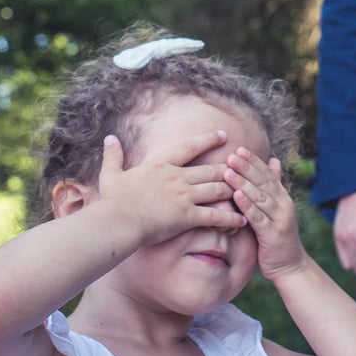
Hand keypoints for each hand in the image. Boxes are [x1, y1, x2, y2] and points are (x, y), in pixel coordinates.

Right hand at [96, 131, 245, 245]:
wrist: (118, 219)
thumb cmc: (113, 199)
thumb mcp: (111, 174)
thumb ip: (113, 155)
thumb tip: (109, 138)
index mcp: (161, 165)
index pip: (189, 147)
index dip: (208, 140)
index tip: (223, 134)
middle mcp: (177, 177)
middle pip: (211, 169)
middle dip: (229, 168)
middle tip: (242, 167)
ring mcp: (184, 196)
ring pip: (218, 189)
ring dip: (233, 191)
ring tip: (246, 193)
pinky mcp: (188, 215)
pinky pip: (216, 215)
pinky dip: (231, 218)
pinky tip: (242, 220)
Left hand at [224, 150, 305, 279]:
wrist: (290, 266)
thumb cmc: (277, 237)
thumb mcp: (276, 209)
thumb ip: (273, 186)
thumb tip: (273, 159)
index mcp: (283, 197)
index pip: (268, 174)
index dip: (254, 161)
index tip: (239, 149)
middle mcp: (284, 205)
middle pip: (263, 182)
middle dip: (247, 168)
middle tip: (231, 155)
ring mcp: (280, 219)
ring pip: (260, 197)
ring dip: (243, 183)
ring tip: (228, 172)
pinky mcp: (273, 235)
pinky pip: (258, 218)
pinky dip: (247, 206)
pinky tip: (236, 196)